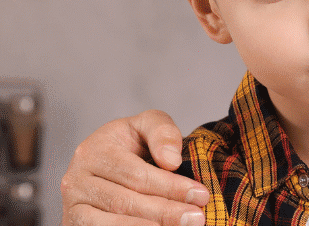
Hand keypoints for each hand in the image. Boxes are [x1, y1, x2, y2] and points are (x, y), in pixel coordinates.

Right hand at [61, 110, 210, 225]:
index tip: (201, 195)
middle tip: (196, 219)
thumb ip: (162, 132)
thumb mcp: (147, 126)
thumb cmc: (131, 145)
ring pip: (114, 221)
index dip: (170, 186)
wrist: (106, 166)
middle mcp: (76, 177)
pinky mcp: (73, 223)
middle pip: (126, 201)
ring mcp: (72, 203)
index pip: (136, 173)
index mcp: (94, 149)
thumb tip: (170, 160)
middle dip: (166, 211)